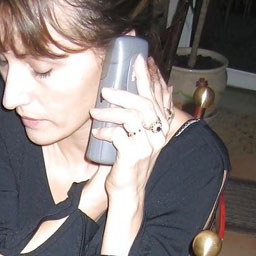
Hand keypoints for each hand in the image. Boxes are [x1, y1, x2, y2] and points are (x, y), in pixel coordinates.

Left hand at [89, 55, 174, 195]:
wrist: (126, 194)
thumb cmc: (127, 165)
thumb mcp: (135, 139)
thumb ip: (136, 120)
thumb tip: (124, 96)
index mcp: (160, 130)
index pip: (160, 98)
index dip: (152, 78)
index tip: (141, 61)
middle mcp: (158, 136)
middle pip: (147, 103)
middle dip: (131, 86)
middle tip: (111, 82)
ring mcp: (147, 146)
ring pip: (133, 116)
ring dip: (111, 110)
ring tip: (95, 110)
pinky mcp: (133, 156)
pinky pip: (119, 135)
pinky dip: (106, 131)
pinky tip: (97, 133)